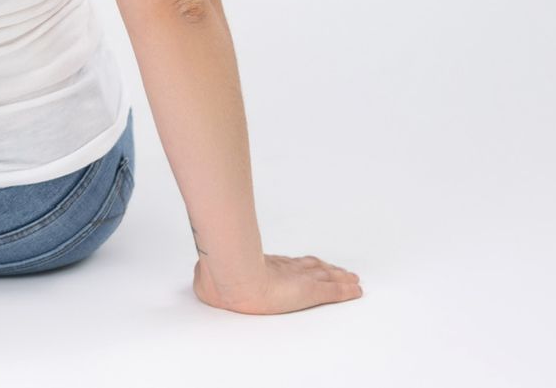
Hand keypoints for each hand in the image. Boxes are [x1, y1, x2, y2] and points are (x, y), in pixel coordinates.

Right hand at [194, 253, 362, 313]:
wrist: (235, 283)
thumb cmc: (224, 283)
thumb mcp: (213, 279)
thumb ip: (209, 276)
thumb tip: (198, 276)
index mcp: (265, 267)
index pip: (288, 264)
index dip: (301, 264)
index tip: (310, 264)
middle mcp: (284, 269)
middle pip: (311, 267)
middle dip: (325, 269)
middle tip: (339, 271)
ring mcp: (299, 279)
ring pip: (326, 277)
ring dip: (340, 278)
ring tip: (352, 280)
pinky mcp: (311, 290)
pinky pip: (334, 291)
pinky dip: (347, 290)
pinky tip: (356, 290)